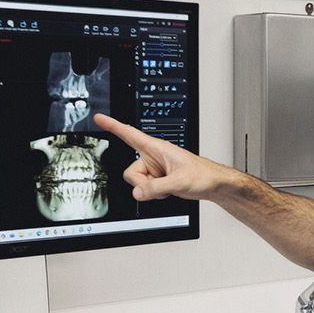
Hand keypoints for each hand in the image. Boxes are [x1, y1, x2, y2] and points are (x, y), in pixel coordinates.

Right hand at [91, 113, 225, 201]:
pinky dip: (155, 194)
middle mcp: (153, 157)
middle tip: (162, 185)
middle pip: (130, 172)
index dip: (113, 126)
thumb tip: (138, 193)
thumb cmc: (203, 175)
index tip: (100, 118)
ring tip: (169, 186)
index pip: (130, 134)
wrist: (213, 184)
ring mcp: (154, 169)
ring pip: (137, 183)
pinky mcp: (157, 179)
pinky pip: (145, 190)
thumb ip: (155, 188)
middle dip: (143, 184)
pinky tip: (168, 190)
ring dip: (151, 190)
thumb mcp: (179, 182)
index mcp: (157, 148)